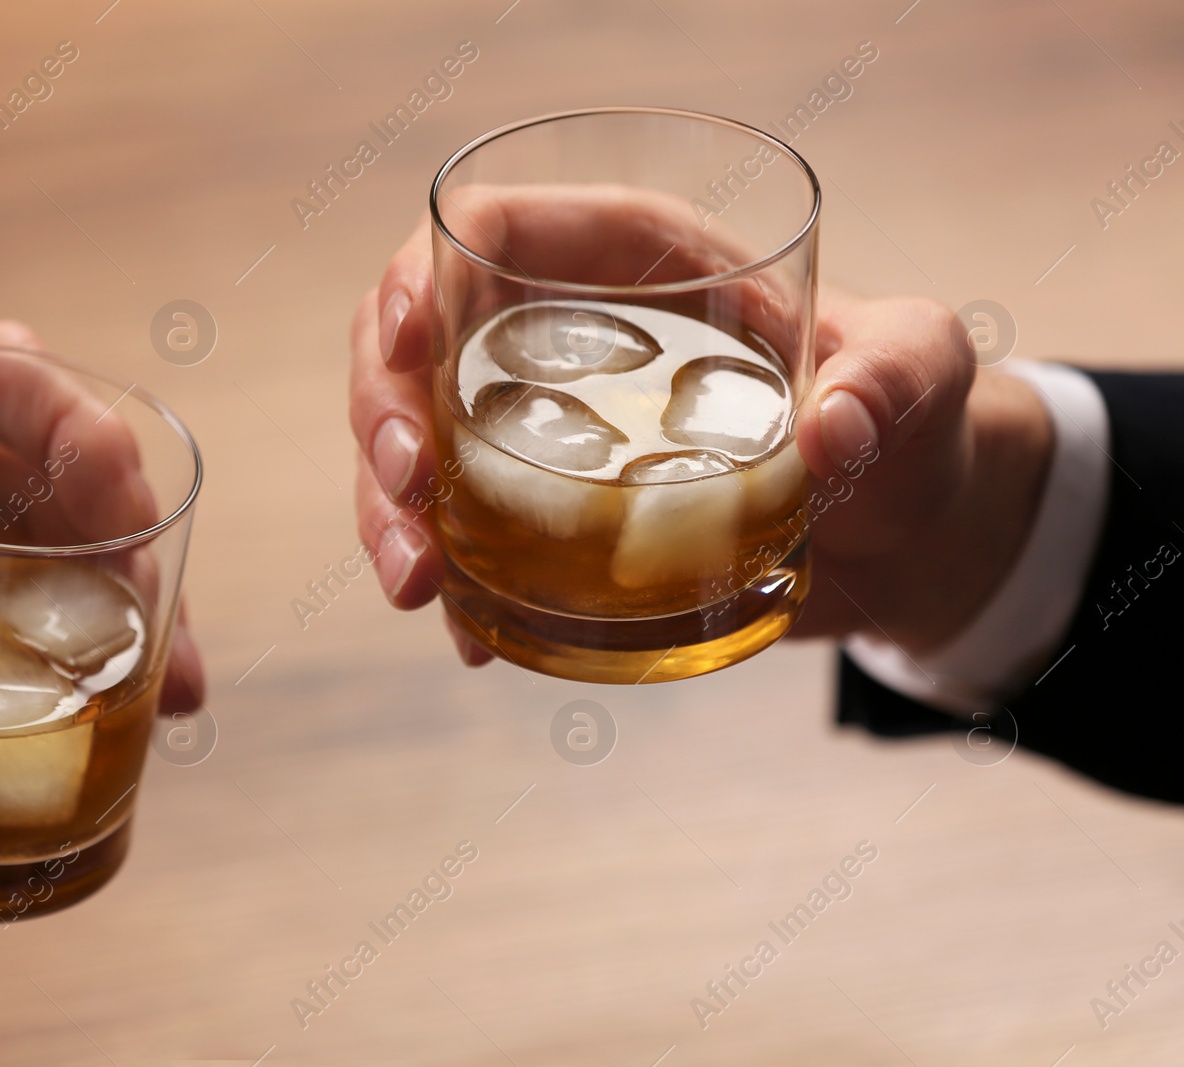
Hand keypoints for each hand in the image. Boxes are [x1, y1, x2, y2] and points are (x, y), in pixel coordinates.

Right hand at [349, 214, 1053, 663]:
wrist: (906, 532)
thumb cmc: (911, 415)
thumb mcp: (926, 370)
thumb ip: (900, 378)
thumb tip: (830, 432)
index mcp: (634, 260)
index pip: (487, 233)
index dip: (419, 275)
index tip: (408, 344)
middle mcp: (568, 337)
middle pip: (417, 345)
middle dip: (381, 411)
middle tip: (406, 488)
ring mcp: (548, 431)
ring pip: (417, 445)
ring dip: (387, 510)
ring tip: (417, 584)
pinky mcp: (553, 513)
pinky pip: (465, 534)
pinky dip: (453, 584)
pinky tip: (468, 635)